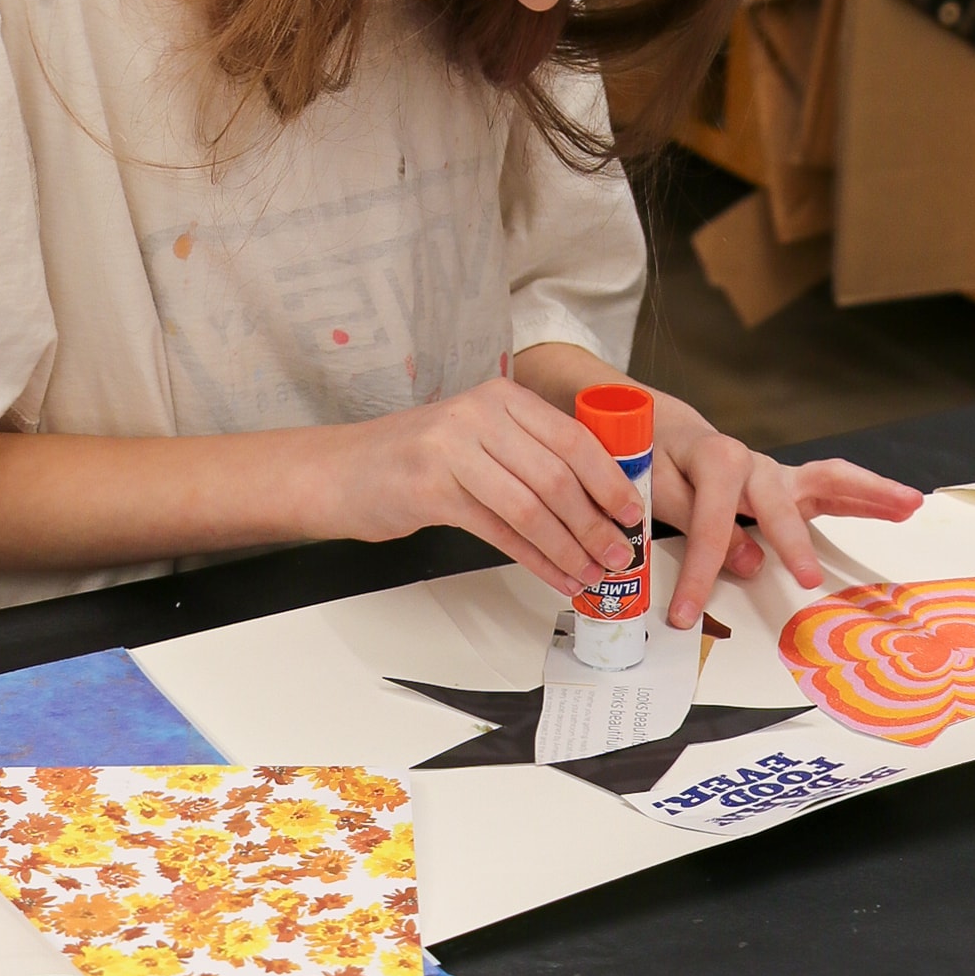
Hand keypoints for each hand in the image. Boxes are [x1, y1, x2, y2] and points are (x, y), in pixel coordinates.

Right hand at [334, 378, 647, 596]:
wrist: (341, 471)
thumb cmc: (415, 459)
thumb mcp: (478, 439)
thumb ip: (529, 453)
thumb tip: (598, 499)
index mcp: (501, 397)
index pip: (574, 438)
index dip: (611, 481)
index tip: (633, 515)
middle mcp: (479, 415)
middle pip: (558, 474)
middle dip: (596, 523)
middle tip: (619, 556)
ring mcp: (452, 449)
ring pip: (532, 506)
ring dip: (570, 548)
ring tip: (593, 574)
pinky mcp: (431, 488)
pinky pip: (499, 531)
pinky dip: (535, 560)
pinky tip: (555, 578)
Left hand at [651, 395, 922, 627]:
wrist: (662, 428)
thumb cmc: (657, 459)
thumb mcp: (657, 486)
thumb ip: (694, 519)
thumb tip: (749, 561)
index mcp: (715, 460)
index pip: (710, 523)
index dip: (699, 571)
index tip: (686, 613)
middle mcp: (754, 464)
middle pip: (778, 502)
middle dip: (792, 541)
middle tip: (808, 579)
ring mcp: (777, 475)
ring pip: (828, 480)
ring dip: (870, 492)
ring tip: (910, 503)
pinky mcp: (791, 487)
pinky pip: (833, 489)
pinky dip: (867, 496)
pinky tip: (904, 505)